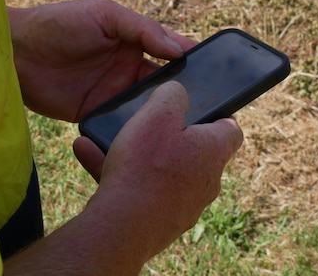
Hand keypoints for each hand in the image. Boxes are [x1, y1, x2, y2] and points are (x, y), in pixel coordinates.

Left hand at [8, 0, 194, 121]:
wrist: (16, 52)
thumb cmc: (58, 23)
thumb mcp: (104, 15)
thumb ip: (141, 29)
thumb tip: (178, 48)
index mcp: (133, 41)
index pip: (170, 52)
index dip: (192, 61)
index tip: (219, 72)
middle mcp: (127, 69)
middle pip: (164, 85)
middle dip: (185, 94)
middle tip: (210, 106)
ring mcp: (112, 93)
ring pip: (147, 108)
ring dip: (162, 114)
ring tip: (186, 125)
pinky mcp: (95, 114)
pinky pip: (121, 125)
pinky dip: (135, 130)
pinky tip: (149, 136)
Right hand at [77, 81, 243, 254]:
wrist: (123, 225)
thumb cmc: (146, 164)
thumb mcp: (158, 113)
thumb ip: (172, 94)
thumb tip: (178, 92)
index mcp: (214, 151)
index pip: (231, 130)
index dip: (217, 115)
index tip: (197, 107)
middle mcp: (206, 181)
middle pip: (191, 150)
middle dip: (166, 134)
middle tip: (145, 121)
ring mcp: (183, 204)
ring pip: (159, 169)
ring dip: (133, 152)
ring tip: (104, 137)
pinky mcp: (159, 221)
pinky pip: (139, 188)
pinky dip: (116, 172)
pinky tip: (87, 153)